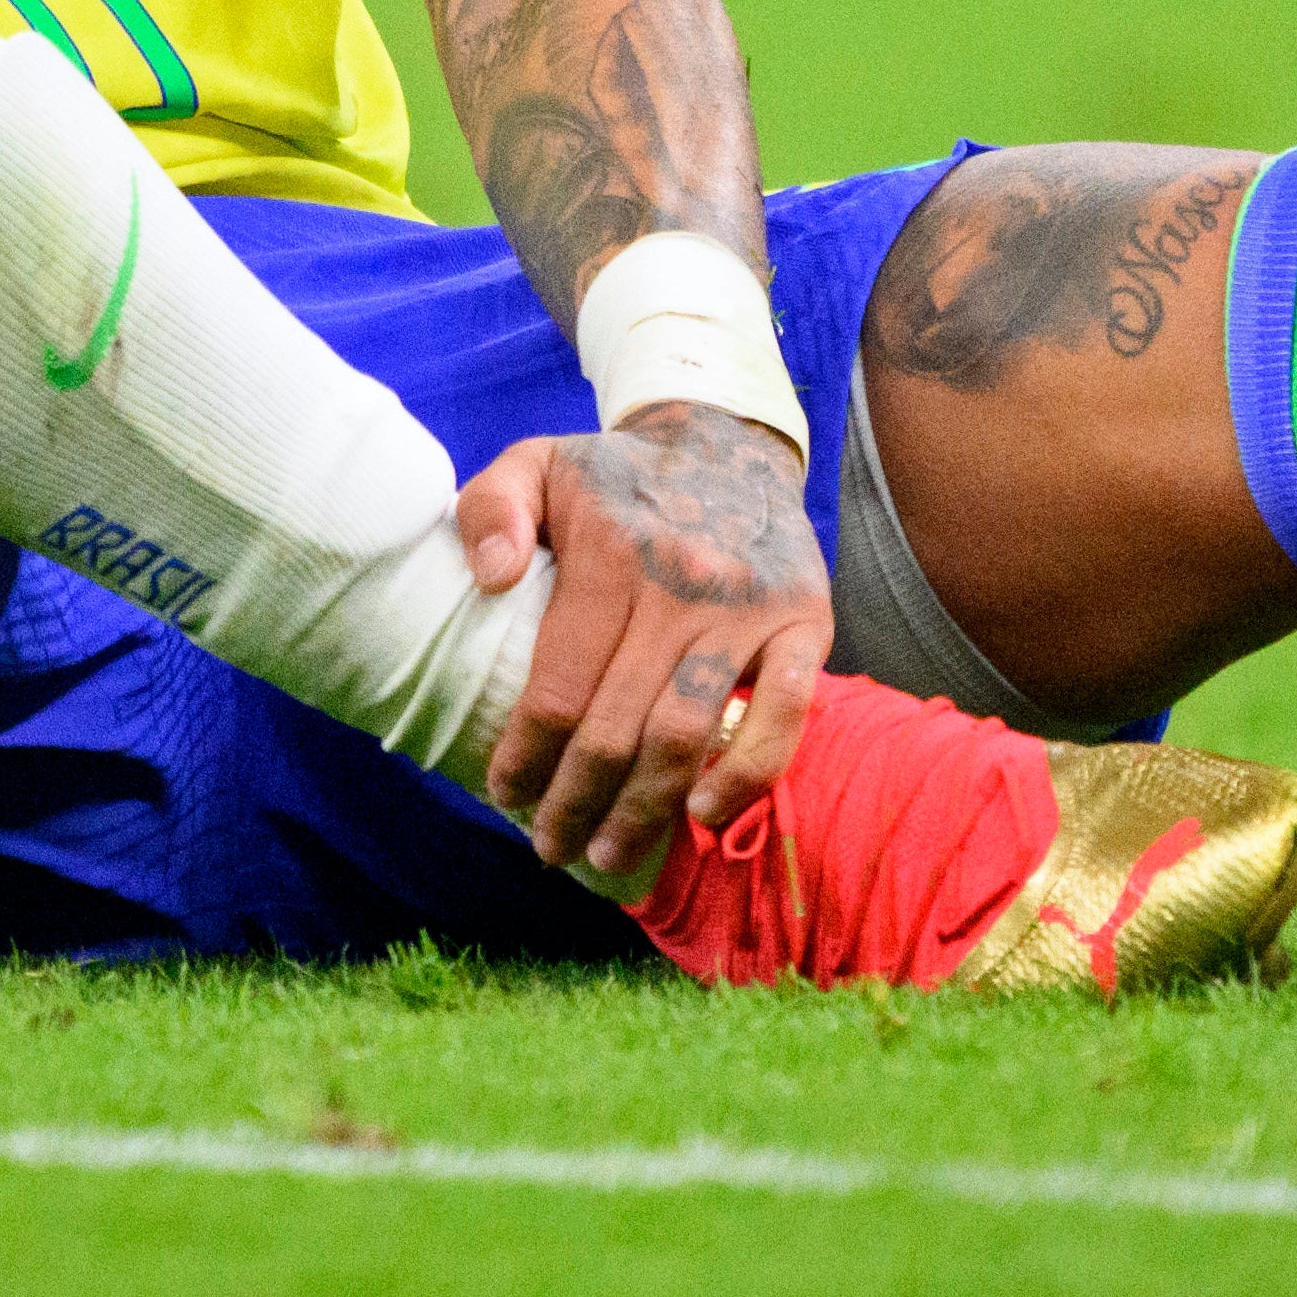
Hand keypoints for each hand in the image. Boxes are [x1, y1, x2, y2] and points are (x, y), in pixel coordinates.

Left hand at [459, 401, 829, 873]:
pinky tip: (703, 813)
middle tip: (550, 847)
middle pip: (616, 725)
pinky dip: (746, 773)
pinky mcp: (807, 621)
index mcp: (612, 551)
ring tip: (607, 853)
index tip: (505, 793)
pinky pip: (785, 713)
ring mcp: (750, 608)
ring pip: (687, 732)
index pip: (557, 685)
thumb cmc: (618, 476)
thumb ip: (491, 507)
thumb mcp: (537, 463)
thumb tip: (489, 580)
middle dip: (574, 802)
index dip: (525, 756)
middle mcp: (683, 583)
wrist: (730, 443)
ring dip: (643, 809)